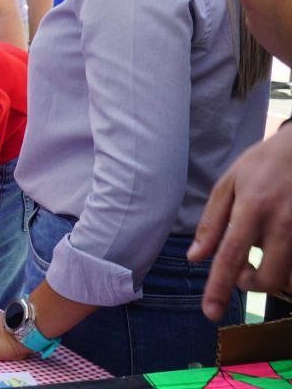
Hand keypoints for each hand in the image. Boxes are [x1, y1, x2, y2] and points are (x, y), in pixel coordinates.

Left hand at [190, 122, 291, 319]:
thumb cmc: (263, 164)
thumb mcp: (230, 184)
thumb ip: (212, 222)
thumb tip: (195, 257)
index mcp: (252, 209)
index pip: (230, 257)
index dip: (219, 288)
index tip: (210, 313)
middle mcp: (283, 224)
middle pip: (267, 278)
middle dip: (250, 284)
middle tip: (242, 268)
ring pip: (290, 277)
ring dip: (273, 278)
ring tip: (262, 258)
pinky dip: (288, 267)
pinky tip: (279, 249)